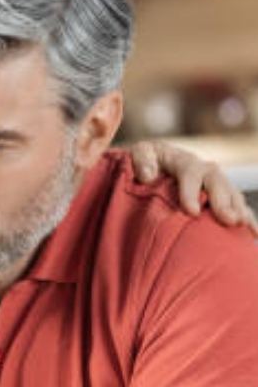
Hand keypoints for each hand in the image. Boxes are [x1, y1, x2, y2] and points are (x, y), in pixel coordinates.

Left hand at [129, 140, 257, 234]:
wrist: (155, 162)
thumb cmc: (145, 161)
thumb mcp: (139, 153)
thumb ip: (141, 160)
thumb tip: (147, 176)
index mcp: (182, 160)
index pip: (190, 173)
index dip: (191, 192)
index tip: (192, 212)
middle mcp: (203, 169)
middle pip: (217, 182)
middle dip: (224, 201)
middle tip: (228, 220)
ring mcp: (214, 182)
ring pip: (231, 193)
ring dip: (239, 209)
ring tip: (243, 226)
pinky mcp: (220, 195)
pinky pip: (236, 204)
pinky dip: (246, 217)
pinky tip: (253, 233)